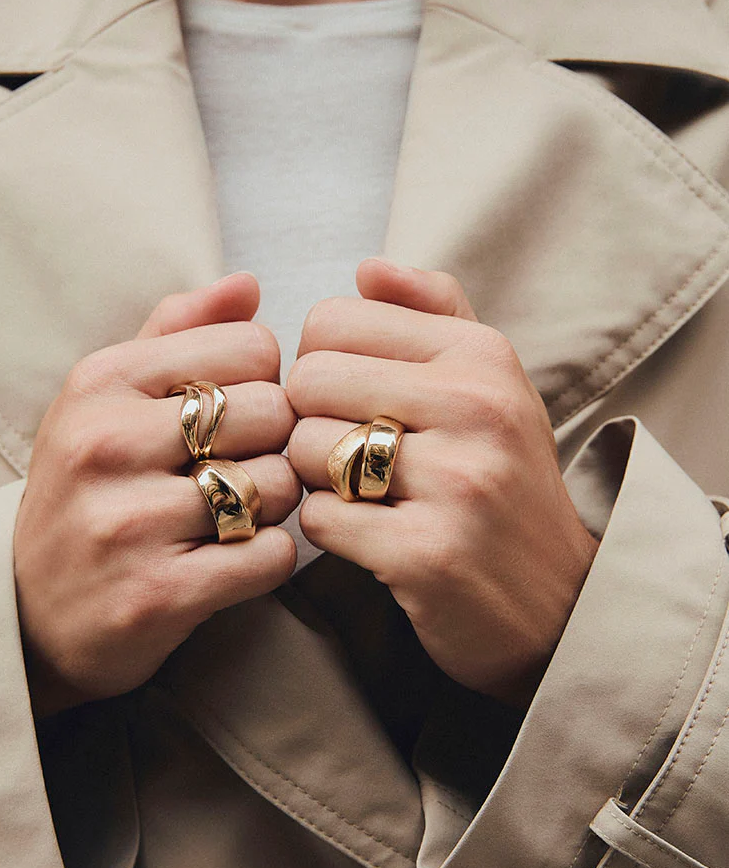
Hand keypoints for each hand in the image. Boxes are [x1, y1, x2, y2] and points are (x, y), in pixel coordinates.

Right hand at [14, 272, 300, 716]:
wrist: (31, 612)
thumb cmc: (88, 488)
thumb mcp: (108, 395)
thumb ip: (178, 330)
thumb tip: (249, 283)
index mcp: (101, 380)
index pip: (252, 345)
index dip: (262, 381)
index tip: (234, 413)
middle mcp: (106, 443)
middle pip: (275, 411)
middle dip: (273, 444)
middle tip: (241, 467)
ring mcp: (127, 522)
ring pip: (279, 485)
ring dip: (273, 504)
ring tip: (233, 514)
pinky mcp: (157, 593)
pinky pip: (272, 555)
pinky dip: (269, 558)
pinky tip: (232, 558)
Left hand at [287, 259, 598, 706]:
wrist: (560, 601)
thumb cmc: (503, 478)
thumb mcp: (490, 381)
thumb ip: (432, 310)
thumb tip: (366, 267)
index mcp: (481, 354)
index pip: (331, 319)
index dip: (320, 362)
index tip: (349, 398)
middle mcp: (476, 406)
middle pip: (308, 380)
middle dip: (310, 419)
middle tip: (347, 451)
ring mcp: (457, 482)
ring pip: (307, 449)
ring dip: (317, 478)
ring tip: (363, 494)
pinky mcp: (428, 555)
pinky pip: (318, 518)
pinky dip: (328, 530)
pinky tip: (368, 535)